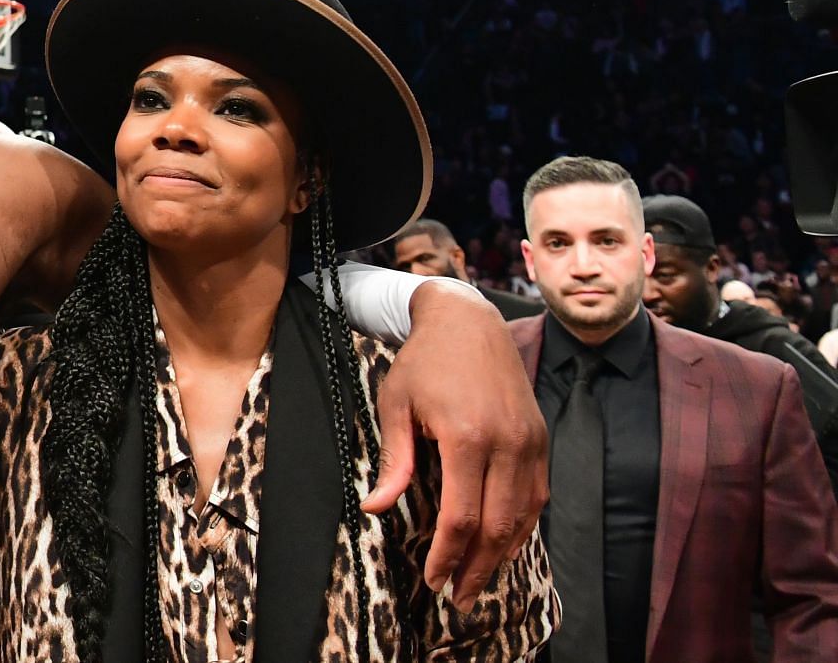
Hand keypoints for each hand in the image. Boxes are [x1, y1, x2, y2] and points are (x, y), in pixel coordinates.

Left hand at [364, 285, 548, 611]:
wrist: (468, 321)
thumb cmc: (424, 361)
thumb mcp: (396, 404)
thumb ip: (394, 460)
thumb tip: (376, 509)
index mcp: (467, 437)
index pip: (461, 515)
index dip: (447, 554)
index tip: (432, 579)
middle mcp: (507, 444)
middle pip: (498, 526)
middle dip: (476, 568)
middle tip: (456, 596)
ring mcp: (530, 442)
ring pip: (523, 517)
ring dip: (501, 555)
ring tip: (477, 581)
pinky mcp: (541, 440)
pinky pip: (537, 496)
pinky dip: (521, 527)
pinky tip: (503, 545)